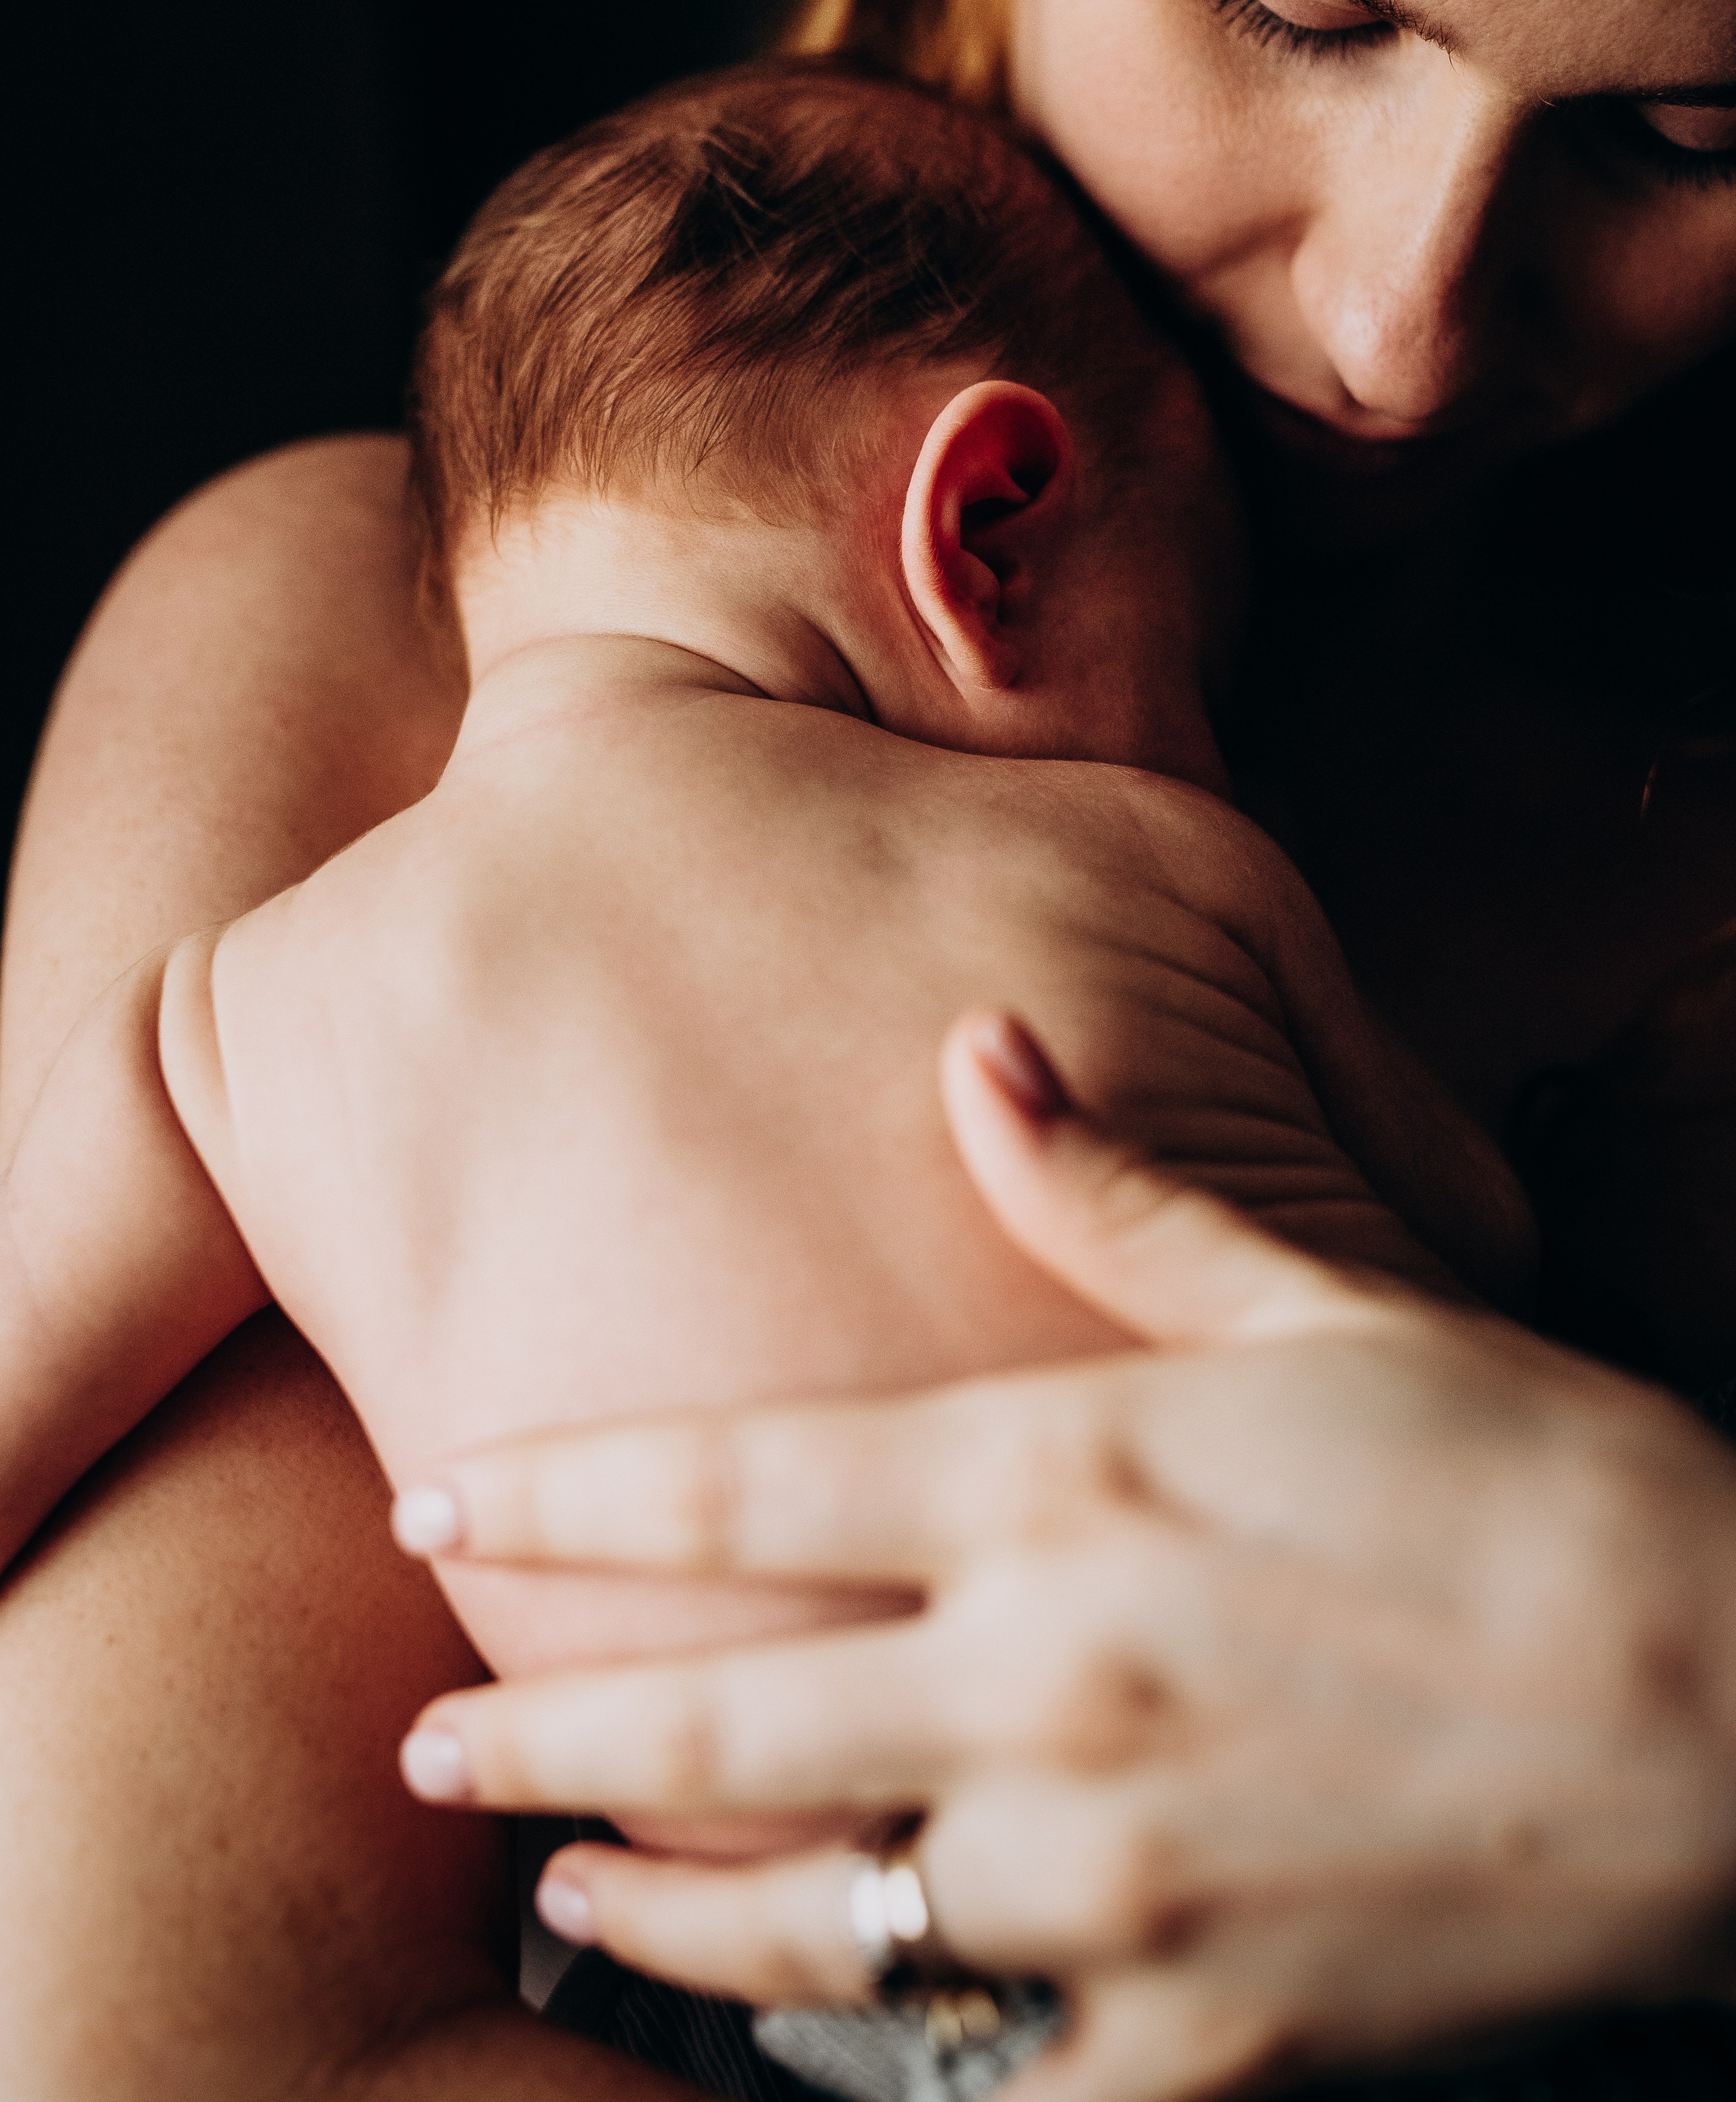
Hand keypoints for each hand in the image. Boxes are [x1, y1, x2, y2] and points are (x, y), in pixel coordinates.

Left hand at [395, 1014, 1735, 2098]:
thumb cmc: (1535, 1482)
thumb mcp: (1327, 1309)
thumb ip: (1123, 1194)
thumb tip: (983, 1053)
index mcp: (1063, 1485)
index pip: (732, 1491)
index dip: (554, 1496)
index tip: (433, 1502)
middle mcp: (1046, 1688)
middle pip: (713, 1727)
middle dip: (539, 1735)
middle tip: (429, 1739)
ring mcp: (1108, 1887)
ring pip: (800, 1928)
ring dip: (653, 1907)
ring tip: (562, 1886)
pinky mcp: (1192, 2043)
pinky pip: (966, 2072)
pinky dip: (862, 2052)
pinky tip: (787, 2029)